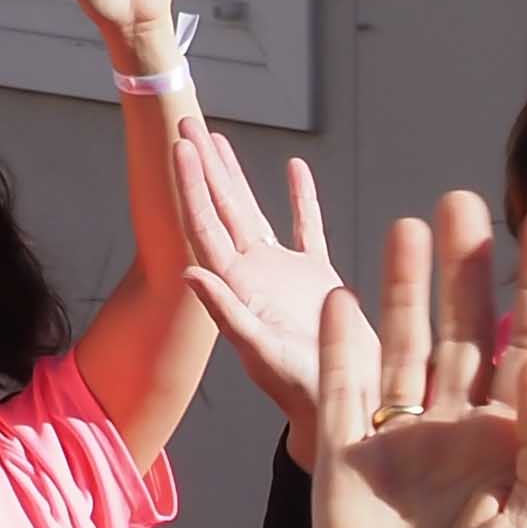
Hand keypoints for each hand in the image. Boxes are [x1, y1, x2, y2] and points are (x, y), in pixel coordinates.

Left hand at [169, 125, 339, 431]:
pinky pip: (306, 228)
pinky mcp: (315, 277)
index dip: (192, 185)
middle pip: (221, 209)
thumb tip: (190, 273)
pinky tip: (295, 169)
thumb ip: (226, 313)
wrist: (343, 404)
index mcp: (236, 287)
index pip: (205, 226)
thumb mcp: (261, 352)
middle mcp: (252, 275)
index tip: (182, 146)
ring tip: (217, 139)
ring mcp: (282, 273)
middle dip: (204, 166)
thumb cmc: (301, 389)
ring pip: (253, 212)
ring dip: (235, 176)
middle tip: (187, 123)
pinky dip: (302, 199)